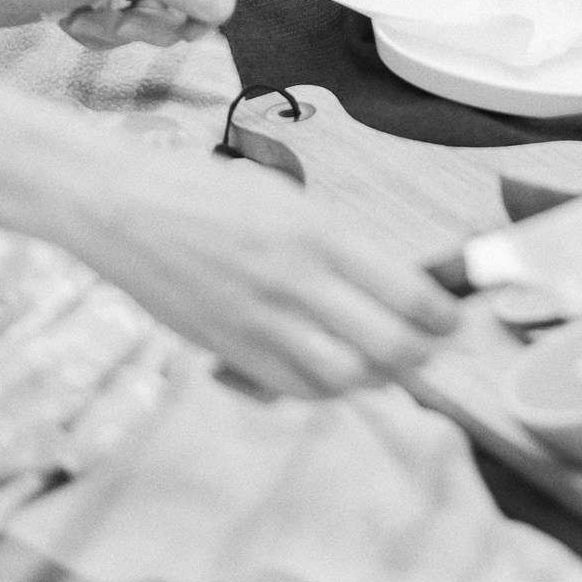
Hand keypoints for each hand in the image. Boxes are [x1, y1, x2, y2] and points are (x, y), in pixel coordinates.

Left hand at [0, 0, 242, 44]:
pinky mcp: (105, 0)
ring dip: (124, 31)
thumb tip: (222, 6)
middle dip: (158, 20)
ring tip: (87, 16)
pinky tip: (72, 20)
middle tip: (124, 20)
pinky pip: (128, 32)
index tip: (197, 27)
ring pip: (160, 20)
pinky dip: (102, 34)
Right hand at [79, 154, 458, 398]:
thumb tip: (386, 283)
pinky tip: (334, 374)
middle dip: (420, 355)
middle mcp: (297, 281)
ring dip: (375, 377)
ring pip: (344, 377)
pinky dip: (325, 389)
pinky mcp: (229, 350)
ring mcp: (261, 321)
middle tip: (430, 349)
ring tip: (386, 365)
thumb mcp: (287, 199)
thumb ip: (335, 243)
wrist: (126, 208)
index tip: (454, 320)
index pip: (405, 291)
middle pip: (386, 345)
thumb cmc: (208, 192)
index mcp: (319, 233)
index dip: (440, 316)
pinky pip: (293, 387)